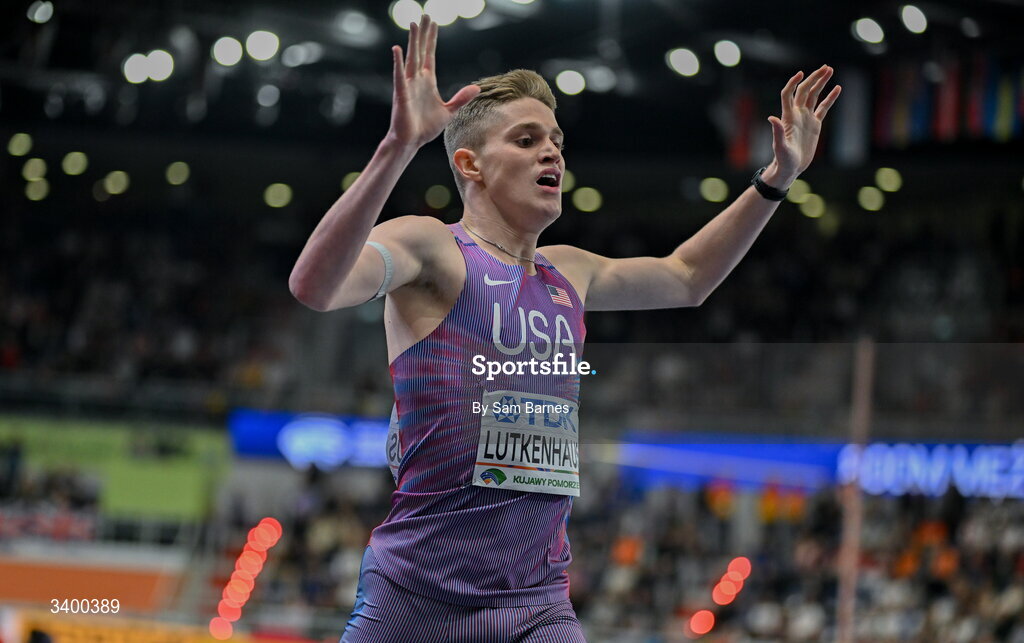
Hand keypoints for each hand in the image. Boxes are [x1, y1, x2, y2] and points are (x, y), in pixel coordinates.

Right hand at [388, 15, 480, 149]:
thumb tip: (476, 88)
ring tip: (414, 23)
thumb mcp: (449, 112)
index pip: (429, 54)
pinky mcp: (402, 94)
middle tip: (425, 14)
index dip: (432, 39)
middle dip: (423, 33)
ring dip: (413, 41)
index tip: (433, 23)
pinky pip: (399, 76)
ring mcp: (408, 85)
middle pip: (420, 50)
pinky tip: (397, 49)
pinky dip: (398, 62)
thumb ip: (461, 98)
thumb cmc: (426, 128)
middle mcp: (417, 79)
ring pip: (411, 58)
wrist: (411, 142)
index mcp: (428, 81)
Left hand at [765, 65, 841, 186]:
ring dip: (821, 83)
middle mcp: (797, 114)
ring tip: (830, 70)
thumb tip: (771, 118)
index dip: (793, 83)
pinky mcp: (815, 124)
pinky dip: (830, 98)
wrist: (790, 168)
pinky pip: (823, 107)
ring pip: (814, 96)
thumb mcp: (781, 147)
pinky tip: (837, 88)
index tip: (801, 73)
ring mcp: (806, 118)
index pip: (789, 94)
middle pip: (804, 90)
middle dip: (814, 78)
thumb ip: (778, 132)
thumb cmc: (783, 159)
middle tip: (826, 67)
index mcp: (789, 117)